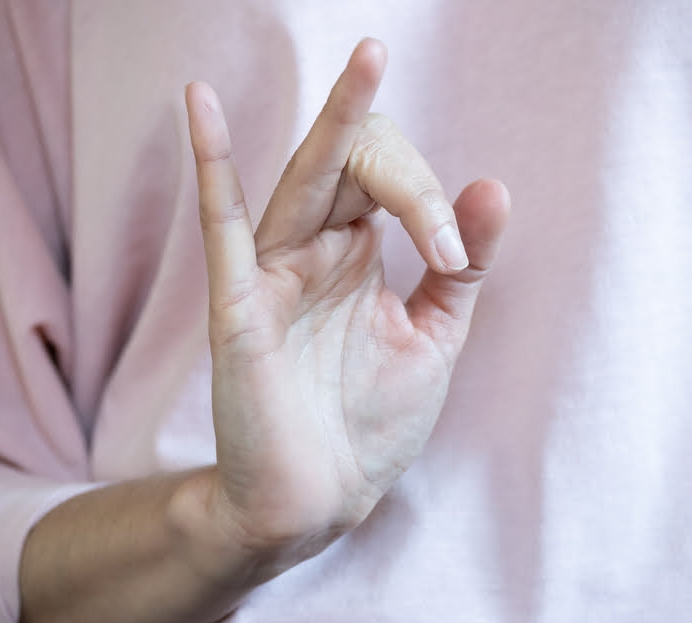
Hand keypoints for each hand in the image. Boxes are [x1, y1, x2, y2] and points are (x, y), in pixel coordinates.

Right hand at [183, 39, 508, 560]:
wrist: (326, 498)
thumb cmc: (371, 421)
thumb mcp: (434, 334)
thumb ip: (461, 263)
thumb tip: (493, 183)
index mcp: (356, 254)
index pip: (389, 179)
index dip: (431, 201)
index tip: (452, 256)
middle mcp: (312, 252)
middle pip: (351, 165)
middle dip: (393, 146)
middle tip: (418, 106)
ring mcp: (273, 275)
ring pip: (302, 182)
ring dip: (337, 122)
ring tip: (370, 57)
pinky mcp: (240, 309)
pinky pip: (221, 230)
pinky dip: (211, 168)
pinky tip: (198, 106)